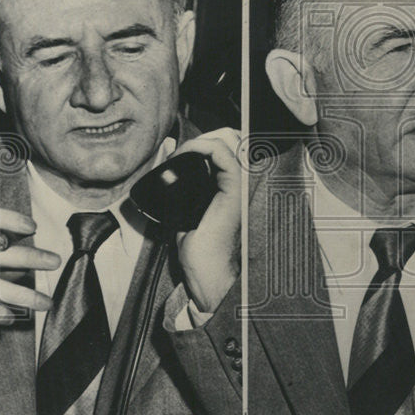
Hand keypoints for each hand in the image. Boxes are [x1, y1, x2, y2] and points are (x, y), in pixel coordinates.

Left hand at [172, 127, 242, 312]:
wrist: (209, 277)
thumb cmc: (200, 252)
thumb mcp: (186, 213)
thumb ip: (183, 189)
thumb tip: (171, 161)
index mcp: (235, 188)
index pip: (230, 148)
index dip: (206, 141)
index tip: (179, 153)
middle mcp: (243, 184)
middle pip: (232, 140)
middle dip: (204, 137)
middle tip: (180, 151)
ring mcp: (241, 186)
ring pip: (229, 142)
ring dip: (200, 141)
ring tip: (180, 155)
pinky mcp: (234, 192)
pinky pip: (223, 155)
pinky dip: (202, 146)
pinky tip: (186, 153)